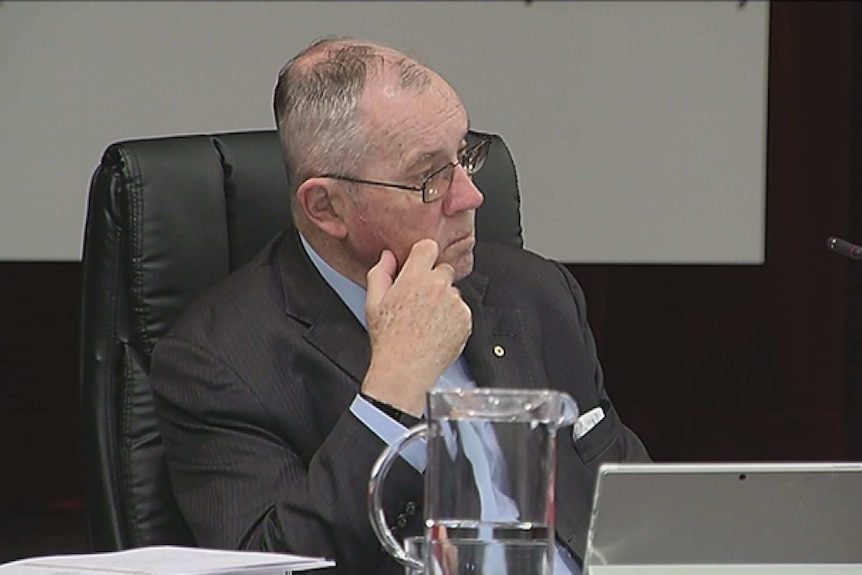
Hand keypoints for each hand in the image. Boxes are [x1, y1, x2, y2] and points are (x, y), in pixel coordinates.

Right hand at [362, 239, 471, 416]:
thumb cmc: (389, 339)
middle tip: (419, 300)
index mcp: (415, 278)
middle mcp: (439, 286)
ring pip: (452, 291)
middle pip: (443, 269)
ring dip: (444, 299)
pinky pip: (461, 310)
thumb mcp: (373, 302)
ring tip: (426, 320)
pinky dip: (453, 317)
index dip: (423, 256)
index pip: (429, 247)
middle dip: (433, 280)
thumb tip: (388, 256)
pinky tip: (436, 329)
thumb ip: (381, 273)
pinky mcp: (466, 319)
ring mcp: (455, 303)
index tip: (419, 265)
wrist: (406, 370)